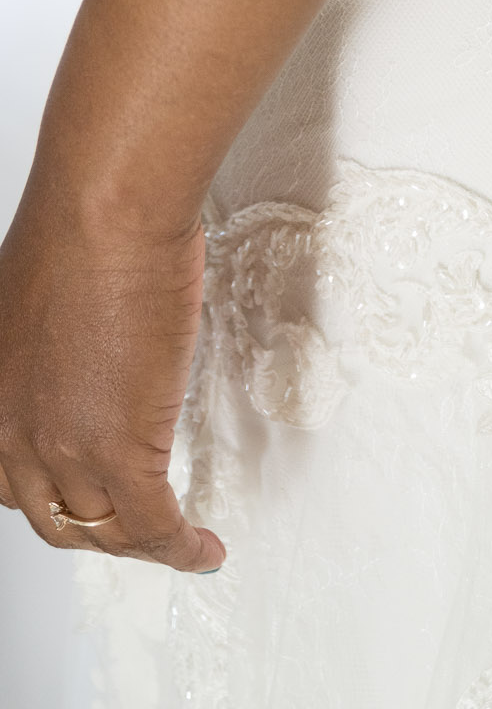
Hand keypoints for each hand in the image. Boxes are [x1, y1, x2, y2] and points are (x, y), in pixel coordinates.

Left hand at [0, 187, 222, 570]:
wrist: (106, 210)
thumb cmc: (83, 223)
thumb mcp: (40, 294)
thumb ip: (53, 338)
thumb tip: (88, 340)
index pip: (12, 478)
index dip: (55, 493)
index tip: (88, 492)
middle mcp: (12, 434)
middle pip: (53, 513)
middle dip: (96, 527)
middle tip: (135, 522)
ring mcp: (62, 449)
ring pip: (102, 529)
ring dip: (142, 543)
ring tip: (176, 541)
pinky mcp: (119, 453)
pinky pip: (153, 527)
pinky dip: (179, 548)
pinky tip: (203, 549)